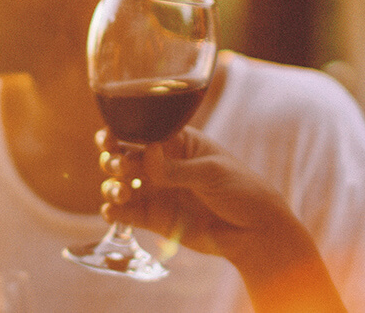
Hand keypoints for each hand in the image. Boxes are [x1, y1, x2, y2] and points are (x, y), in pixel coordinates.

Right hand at [96, 127, 299, 258]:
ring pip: (119, 184)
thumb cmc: (242, 191)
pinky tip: (112, 212)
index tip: (110, 138)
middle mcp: (161, 165)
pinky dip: (113, 212)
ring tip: (122, 193)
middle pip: (123, 156)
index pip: (141, 132)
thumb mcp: (212, 173)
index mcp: (177, 142)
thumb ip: (177, 168)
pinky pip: (125, 213)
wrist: (255, 232)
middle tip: (121, 168)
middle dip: (113, 160)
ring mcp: (156, 191)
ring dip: (112, 187)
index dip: (120, 132)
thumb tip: (146, 153)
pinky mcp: (154, 218)